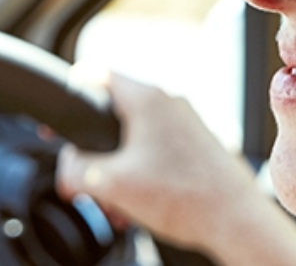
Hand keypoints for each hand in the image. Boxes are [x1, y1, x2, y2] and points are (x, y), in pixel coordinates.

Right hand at [56, 69, 295, 264]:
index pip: (95, 73)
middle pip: (113, 115)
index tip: (59, 119)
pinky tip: (139, 206)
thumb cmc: (184, 197)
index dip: (70, 94)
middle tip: (86, 181)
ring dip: (117, 170)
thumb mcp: (109, 184)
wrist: (236, 221)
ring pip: (135, 139)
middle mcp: (169, 103)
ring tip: (116, 204)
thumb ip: (75, 169)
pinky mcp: (198, 145)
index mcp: (146, 99)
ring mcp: (186, 124)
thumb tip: (67, 168)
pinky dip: (141, 174)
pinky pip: (157, 152)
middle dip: (94, 153)